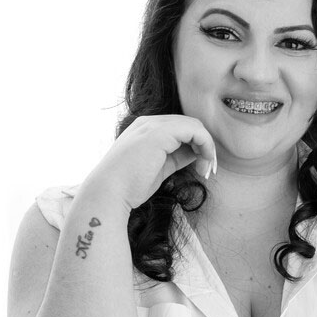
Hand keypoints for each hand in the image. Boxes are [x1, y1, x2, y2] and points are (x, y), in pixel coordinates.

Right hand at [83, 114, 216, 210]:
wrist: (108, 194)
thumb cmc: (129, 187)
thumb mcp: (159, 168)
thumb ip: (176, 157)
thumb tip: (196, 154)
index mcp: (146, 130)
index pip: (181, 129)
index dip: (197, 146)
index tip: (203, 169)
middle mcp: (149, 123)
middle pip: (190, 125)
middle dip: (205, 146)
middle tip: (208, 170)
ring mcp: (153, 125)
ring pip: (195, 126)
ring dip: (207, 147)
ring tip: (206, 170)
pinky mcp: (159, 133)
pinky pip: (195, 131)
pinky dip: (206, 146)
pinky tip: (203, 163)